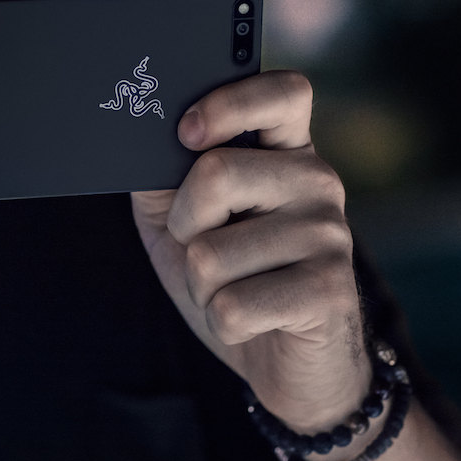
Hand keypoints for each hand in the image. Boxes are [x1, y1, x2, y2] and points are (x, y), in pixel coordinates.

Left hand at [131, 71, 368, 432]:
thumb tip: (129, 139)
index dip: (229, 103)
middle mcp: (319, 184)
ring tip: (235, 291)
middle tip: (205, 249)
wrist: (292, 370)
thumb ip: (164, 178)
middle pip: (217, 173)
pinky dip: (222, 324)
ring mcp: (330, 236)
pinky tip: (253, 324)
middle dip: (185, 225)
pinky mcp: (329, 293)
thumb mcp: (185, 225)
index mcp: (289, 154)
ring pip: (211, 254)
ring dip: (202, 287)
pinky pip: (232, 305)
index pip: (285, 91)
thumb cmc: (235, 283)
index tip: (186, 133)